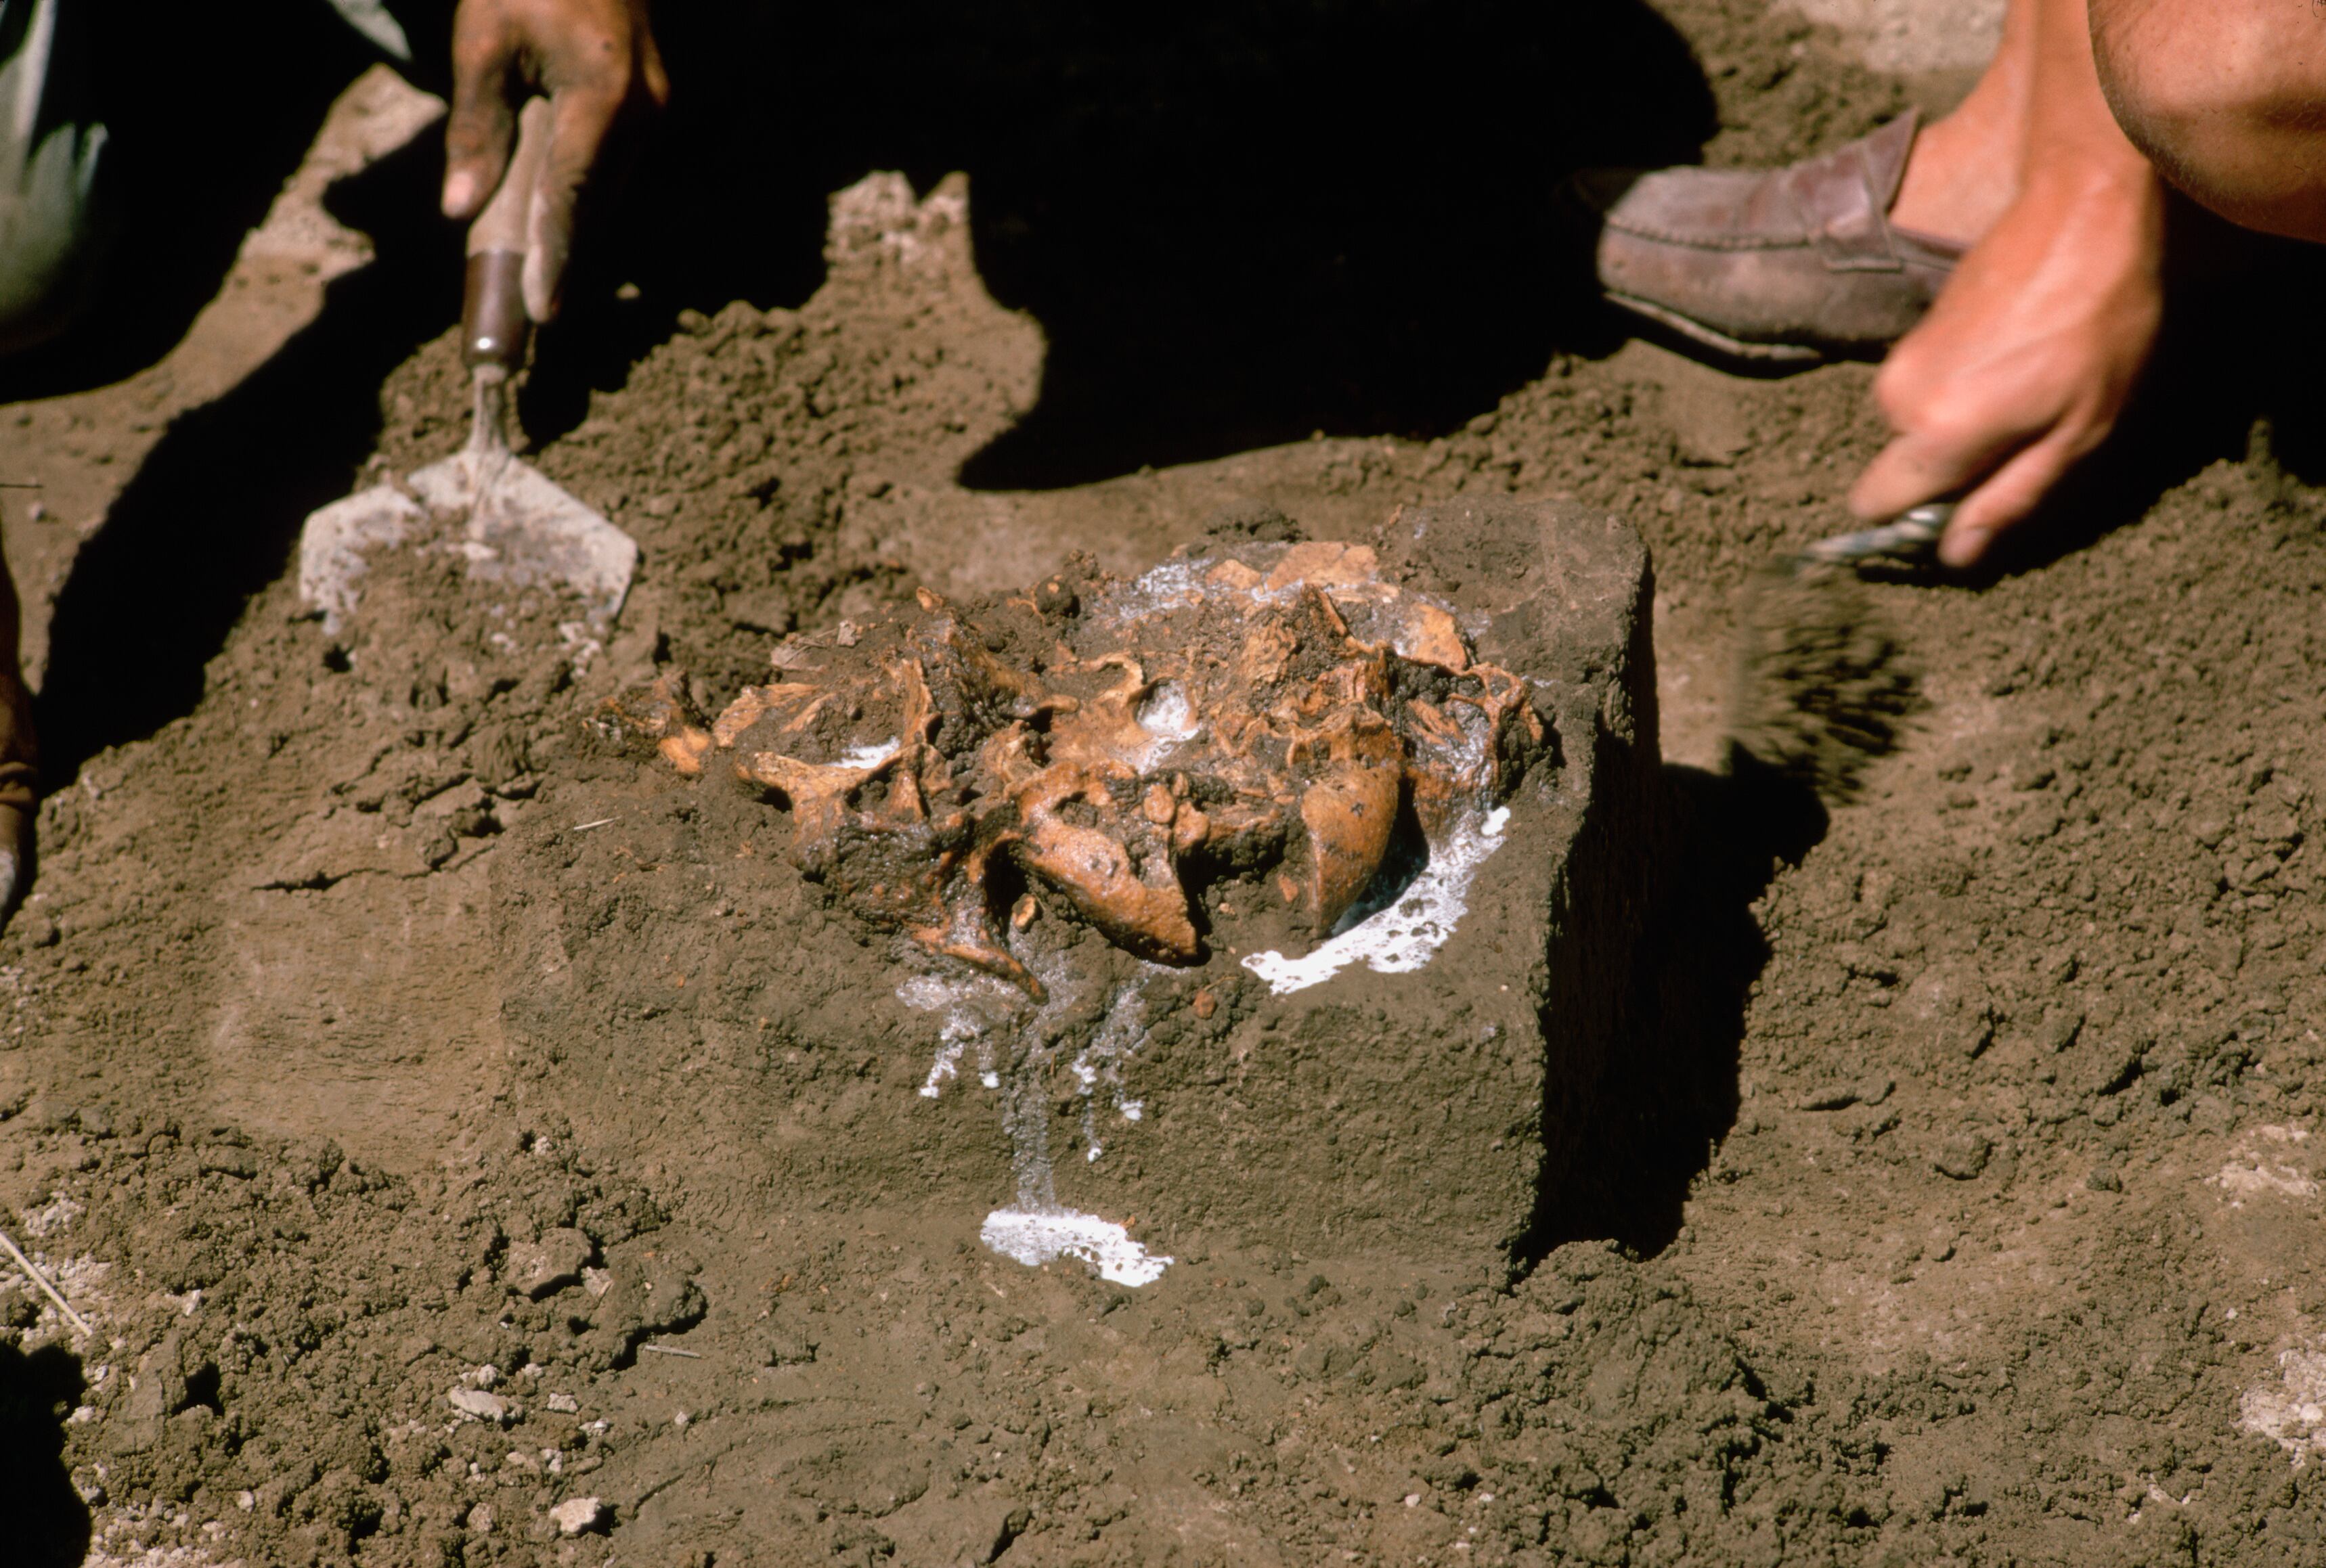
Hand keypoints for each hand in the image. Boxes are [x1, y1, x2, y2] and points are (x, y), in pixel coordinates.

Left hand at [442, 0, 667, 321]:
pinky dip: (579, 199)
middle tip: (529, 312)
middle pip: (594, 204)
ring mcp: (652, 110)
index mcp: (602, 94)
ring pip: (605, 191)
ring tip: (537, 281)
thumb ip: (475, 128)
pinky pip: (610, 169)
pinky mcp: (647, 108)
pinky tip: (552, 224)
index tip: (542, 311)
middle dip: (561, 259)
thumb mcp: (483, 42)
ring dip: (571, 231)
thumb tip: (460, 210)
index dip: (555, 258)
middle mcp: (642, 111)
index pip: (571, 195)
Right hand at [1848, 161, 2164, 567]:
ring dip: (1959, 427)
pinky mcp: (1911, 334)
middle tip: (2024, 435)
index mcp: (1935, 432)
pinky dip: (1960, 392)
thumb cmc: (2097, 323)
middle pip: (1900, 469)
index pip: (1873, 507)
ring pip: (1913, 431)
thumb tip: (1956, 553)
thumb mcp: (2077, 430)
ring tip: (2027, 389)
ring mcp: (1899, 361)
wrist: (2081, 213)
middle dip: (1948, 468)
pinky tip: (2014, 360)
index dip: (1915, 520)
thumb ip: (2009, 497)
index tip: (1965, 506)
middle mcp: (1898, 398)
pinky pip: (1923, 392)